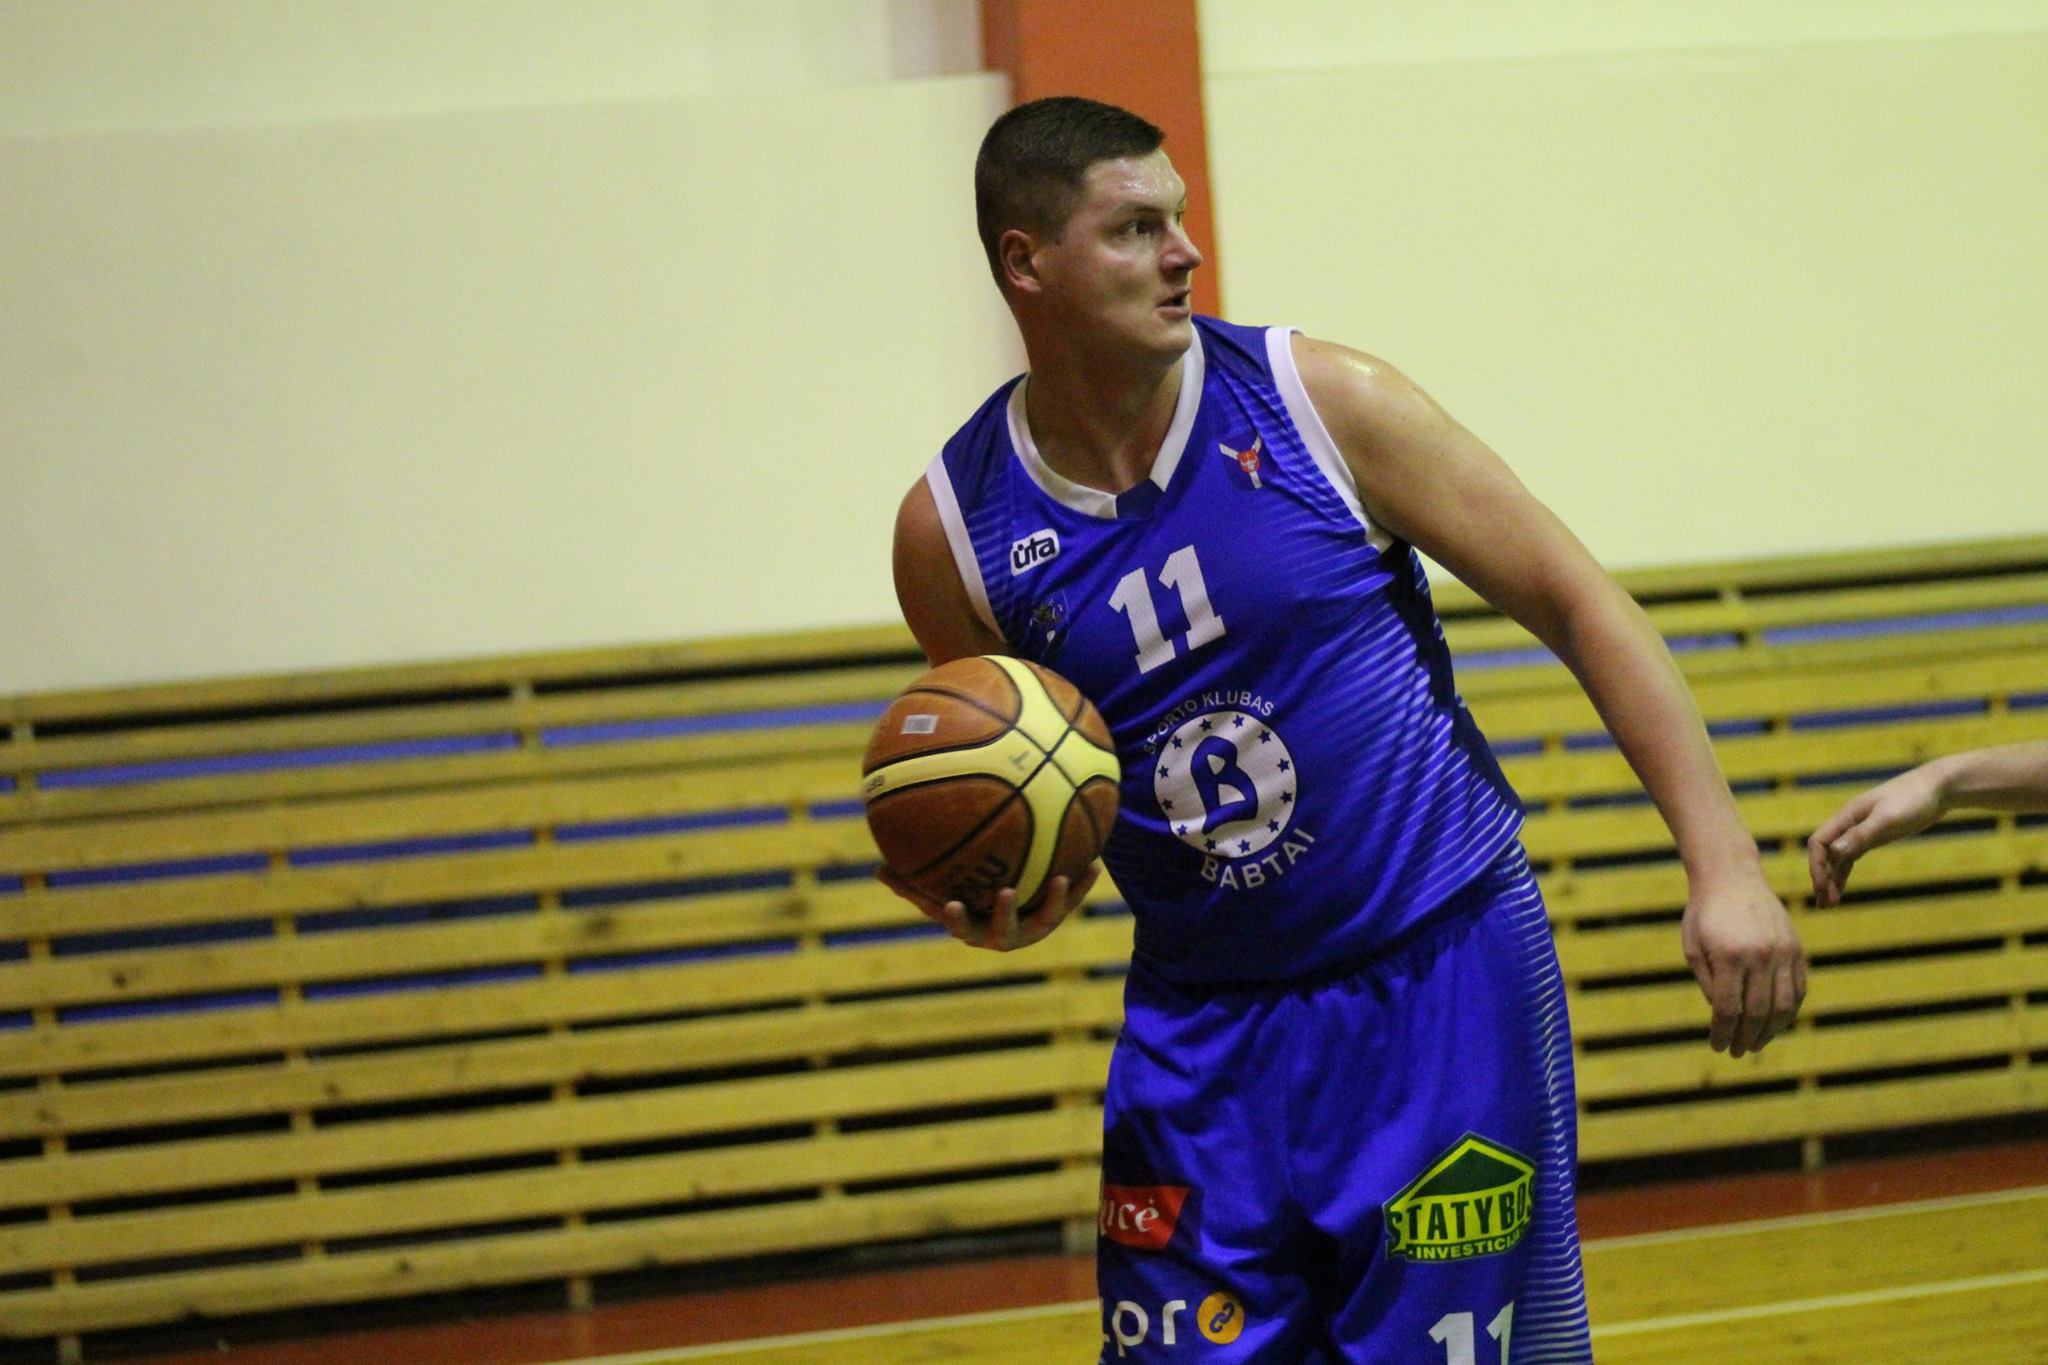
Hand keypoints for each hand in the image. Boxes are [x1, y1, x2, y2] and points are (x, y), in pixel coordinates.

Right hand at [876, 863, 1100, 951]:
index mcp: (973, 927)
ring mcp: (1031, 927)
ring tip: (1058, 878)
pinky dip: (1081, 884)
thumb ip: (911, 885)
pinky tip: (1093, 862)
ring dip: (1054, 901)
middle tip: (1007, 891)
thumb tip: (875, 868)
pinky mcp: (1054, 916)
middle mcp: (1003, 933)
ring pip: (1045, 920)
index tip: (953, 904)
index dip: (958, 918)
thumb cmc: (967, 899)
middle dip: (1006, 914)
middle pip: (1004, 932)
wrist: (1012, 908)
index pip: (961, 926)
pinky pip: (1071, 901)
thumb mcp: (938, 893)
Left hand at [1680, 870, 1805, 1057]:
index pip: (1728, 1009)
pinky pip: (1799, 989)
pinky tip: (1776, 1023)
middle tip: (1736, 1052)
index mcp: (1729, 957)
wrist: (1732, 877)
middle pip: (1758, 1012)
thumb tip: (1722, 1016)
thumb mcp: (1694, 948)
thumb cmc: (1705, 914)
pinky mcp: (1796, 949)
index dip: (1722, 1033)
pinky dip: (1789, 1011)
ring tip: (1755, 1043)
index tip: (1717, 1047)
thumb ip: (1708, 984)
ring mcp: (1783, 952)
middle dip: (1745, 1038)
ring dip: (1770, 1031)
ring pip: (1783, 1005)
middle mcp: (1760, 956)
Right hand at [1807, 766, 1946, 907]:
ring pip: (1837, 859)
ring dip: (1832, 880)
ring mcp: (1860, 831)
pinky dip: (1844, 874)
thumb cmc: (1913, 799)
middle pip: (1825, 854)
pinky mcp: (1874, 837)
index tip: (1821, 887)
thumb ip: (1860, 835)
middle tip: (1824, 905)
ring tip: (1829, 905)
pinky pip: (1851, 858)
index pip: (1819, 842)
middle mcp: (1849, 824)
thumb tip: (1833, 853)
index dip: (1817, 865)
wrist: (1938, 788)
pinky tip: (1842, 890)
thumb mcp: (1887, 819)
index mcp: (1847, 816)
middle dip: (1822, 878)